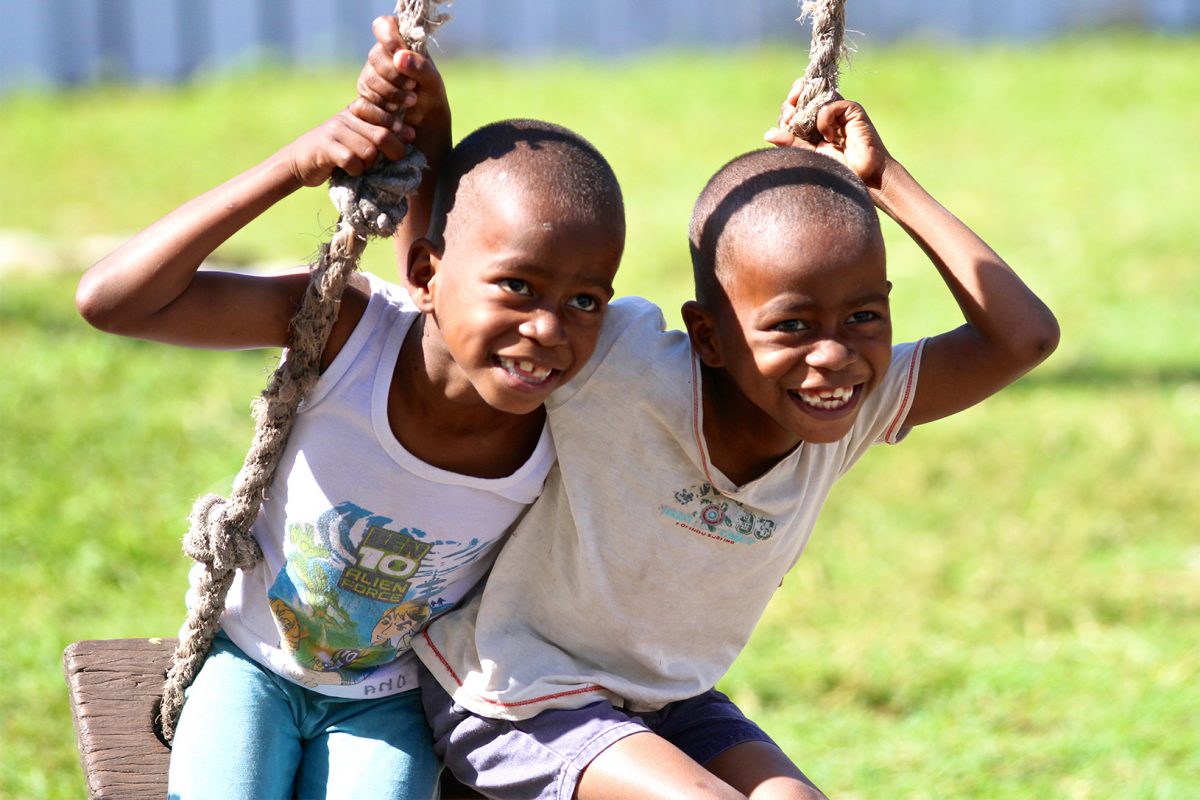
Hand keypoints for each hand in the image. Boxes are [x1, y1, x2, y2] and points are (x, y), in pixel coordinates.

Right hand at [283, 109, 406, 187]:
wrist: (300, 161)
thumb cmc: (337, 152)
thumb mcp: (359, 138)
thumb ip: (380, 133)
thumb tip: (412, 134)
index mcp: (356, 111)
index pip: (384, 113)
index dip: (399, 127)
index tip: (410, 137)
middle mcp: (346, 117)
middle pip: (382, 135)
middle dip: (394, 151)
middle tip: (393, 161)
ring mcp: (334, 131)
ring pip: (368, 151)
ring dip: (370, 164)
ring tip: (363, 167)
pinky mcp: (325, 147)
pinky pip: (351, 160)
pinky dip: (355, 170)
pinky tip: (351, 171)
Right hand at [351, 15, 450, 153]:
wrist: (424, 123)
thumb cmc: (431, 96)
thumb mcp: (433, 82)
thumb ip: (421, 67)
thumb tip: (399, 57)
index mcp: (400, 42)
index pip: (384, 25)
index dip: (389, 38)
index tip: (399, 54)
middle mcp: (383, 55)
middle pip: (376, 57)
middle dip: (395, 76)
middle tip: (413, 87)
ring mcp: (371, 73)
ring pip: (370, 79)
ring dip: (391, 94)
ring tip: (410, 102)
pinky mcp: (365, 92)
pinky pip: (367, 97)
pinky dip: (384, 106)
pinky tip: (397, 112)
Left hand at [766, 89, 890, 189]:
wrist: (864, 177)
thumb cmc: (839, 170)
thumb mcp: (809, 156)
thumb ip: (791, 143)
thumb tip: (768, 134)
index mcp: (811, 128)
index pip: (795, 111)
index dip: (787, 111)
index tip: (785, 120)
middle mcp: (824, 117)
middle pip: (804, 98)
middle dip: (792, 102)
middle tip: (789, 114)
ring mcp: (838, 112)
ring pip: (816, 96)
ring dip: (803, 104)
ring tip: (796, 119)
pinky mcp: (851, 111)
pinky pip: (830, 105)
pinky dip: (824, 119)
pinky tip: (828, 136)